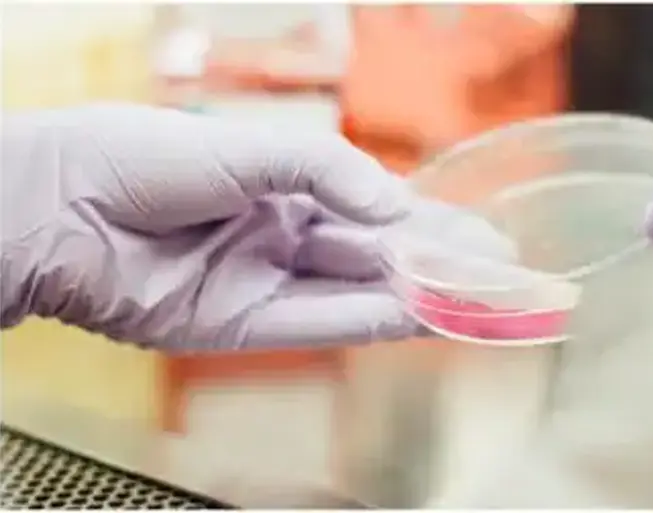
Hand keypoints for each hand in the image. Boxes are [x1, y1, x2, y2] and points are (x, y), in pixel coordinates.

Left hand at [1, 104, 513, 351]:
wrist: (63, 207)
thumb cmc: (147, 155)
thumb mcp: (254, 148)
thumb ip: (332, 175)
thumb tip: (398, 215)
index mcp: (284, 184)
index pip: (375, 209)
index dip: (431, 224)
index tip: (484, 236)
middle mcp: (282, 233)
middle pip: (377, 255)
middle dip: (441, 266)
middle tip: (503, 277)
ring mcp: (264, 281)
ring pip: (358, 292)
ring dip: (421, 298)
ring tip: (481, 303)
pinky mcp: (241, 328)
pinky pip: (320, 322)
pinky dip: (373, 320)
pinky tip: (422, 317)